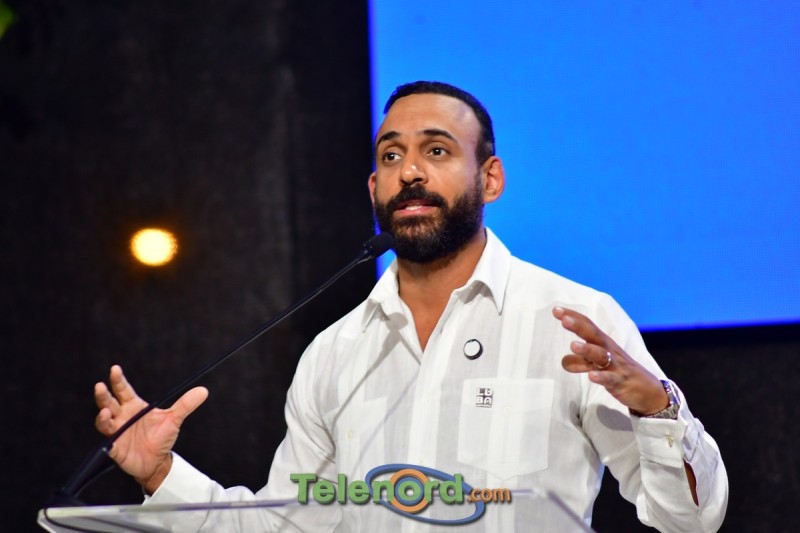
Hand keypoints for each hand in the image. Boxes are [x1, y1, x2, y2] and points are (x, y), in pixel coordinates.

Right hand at [94, 365, 208, 493]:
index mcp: (134, 406)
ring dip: (102, 416)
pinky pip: (107, 443)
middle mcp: (122, 416)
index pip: (124, 390)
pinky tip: (108, 433)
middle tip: (100, 385)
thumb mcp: (174, 419)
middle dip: (104, 394)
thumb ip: (185, 404)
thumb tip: (203, 390)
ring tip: (105, 411)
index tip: (115, 369)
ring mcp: (117, 432)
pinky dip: (107, 439)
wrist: (157, 462)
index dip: (118, 380)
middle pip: (109, 402)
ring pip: (104, 421)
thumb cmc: (161, 437)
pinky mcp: (115, 448)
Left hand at [553, 307, 667, 415]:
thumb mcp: (599, 366)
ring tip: (573, 345)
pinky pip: (611, 379)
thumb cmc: (620, 373)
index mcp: (603, 344)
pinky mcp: (621, 382)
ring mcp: (616, 366)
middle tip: (564, 320)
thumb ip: (581, 362)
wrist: (651, 392)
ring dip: (587, 349)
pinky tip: (591, 376)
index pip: (588, 326)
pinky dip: (602, 377)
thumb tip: (563, 361)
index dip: (574, 317)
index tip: (556, 310)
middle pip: (594, 336)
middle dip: (579, 326)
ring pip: (601, 355)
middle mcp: (609, 351)